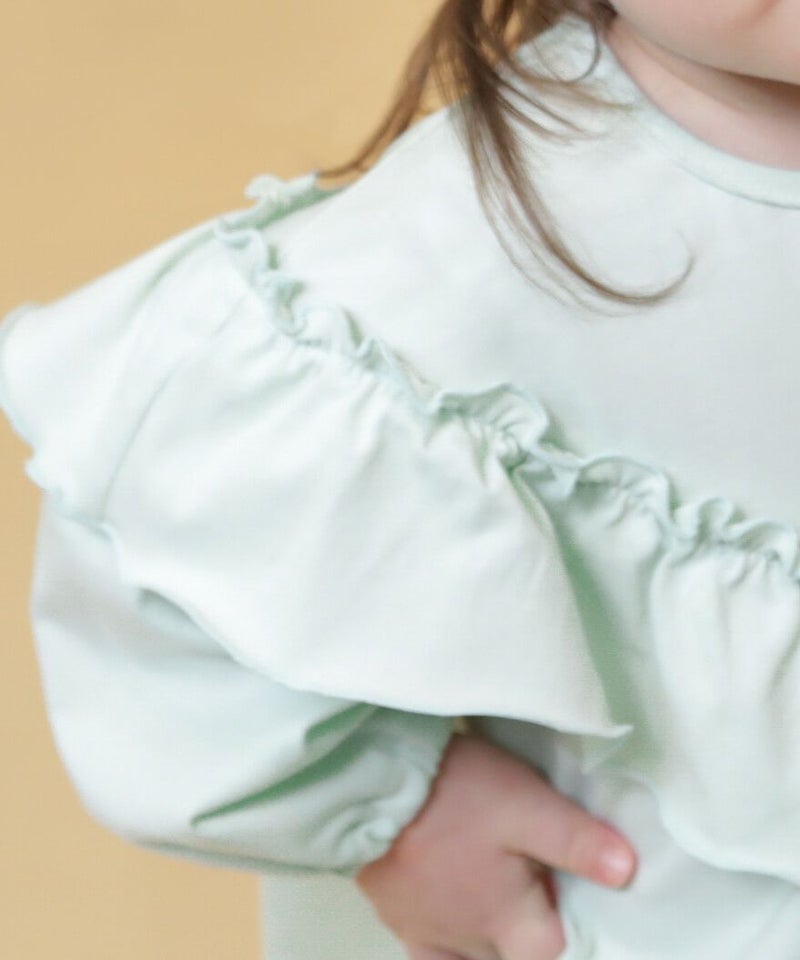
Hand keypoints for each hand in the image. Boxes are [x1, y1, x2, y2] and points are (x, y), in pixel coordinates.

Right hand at [355, 731, 636, 959]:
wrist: (369, 785)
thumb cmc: (454, 795)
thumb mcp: (526, 804)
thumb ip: (576, 840)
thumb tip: (628, 871)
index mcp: (507, 920)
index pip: (554, 950)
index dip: (569, 922)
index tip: (567, 886)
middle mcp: (469, 939)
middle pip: (510, 953)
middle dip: (525, 928)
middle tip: (530, 877)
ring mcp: (426, 929)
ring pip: (469, 953)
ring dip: (487, 933)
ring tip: (492, 893)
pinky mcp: (394, 911)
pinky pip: (428, 947)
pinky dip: (445, 940)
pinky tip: (448, 909)